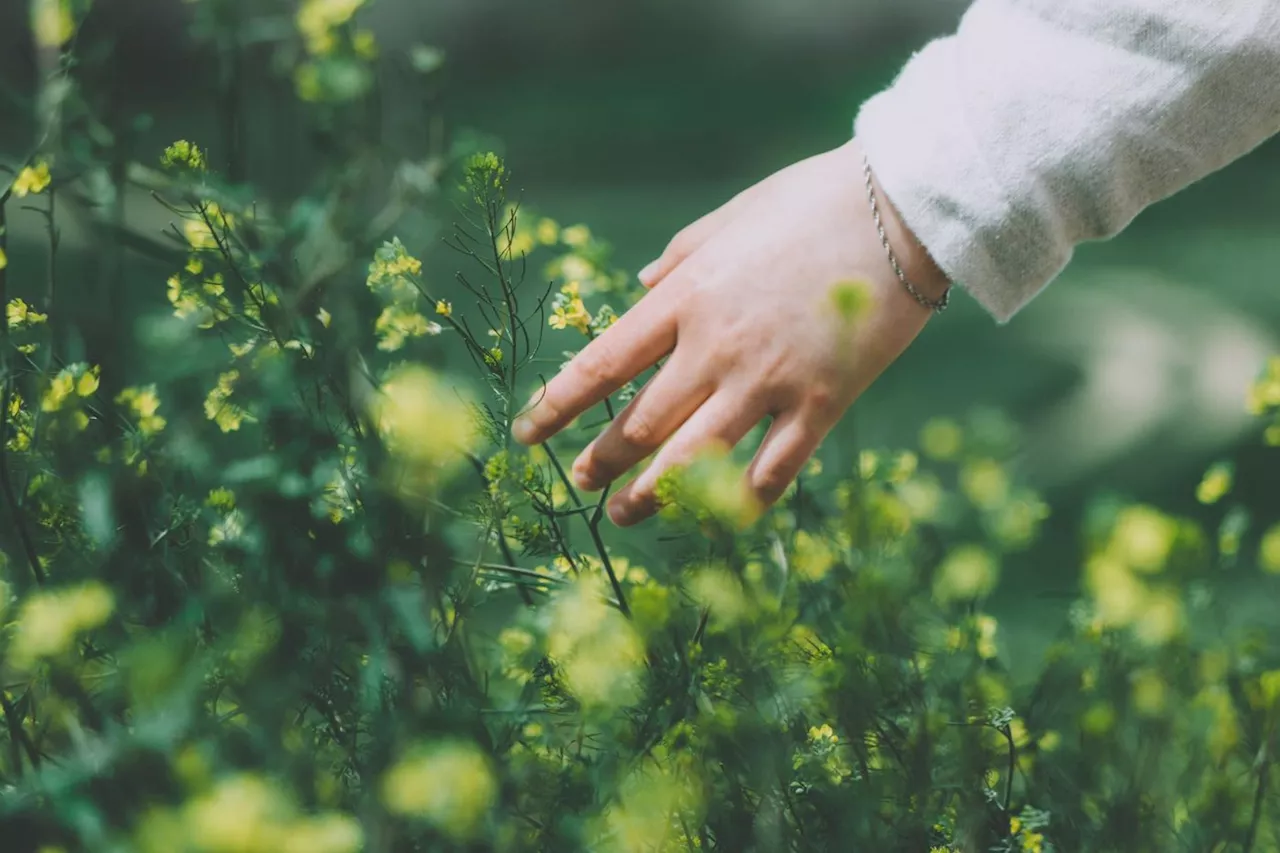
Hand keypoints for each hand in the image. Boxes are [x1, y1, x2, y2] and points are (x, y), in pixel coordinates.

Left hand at [512, 140, 948, 525]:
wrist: (902, 211)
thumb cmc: (810, 202)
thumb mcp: (728, 219)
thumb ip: (678, 260)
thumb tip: (642, 288)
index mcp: (685, 297)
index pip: (601, 364)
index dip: (556, 405)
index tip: (527, 433)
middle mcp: (715, 346)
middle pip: (640, 422)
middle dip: (600, 459)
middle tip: (581, 480)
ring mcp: (768, 380)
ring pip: (693, 458)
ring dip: (652, 495)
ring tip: (624, 514)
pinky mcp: (821, 403)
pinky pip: (773, 469)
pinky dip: (743, 499)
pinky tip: (722, 514)